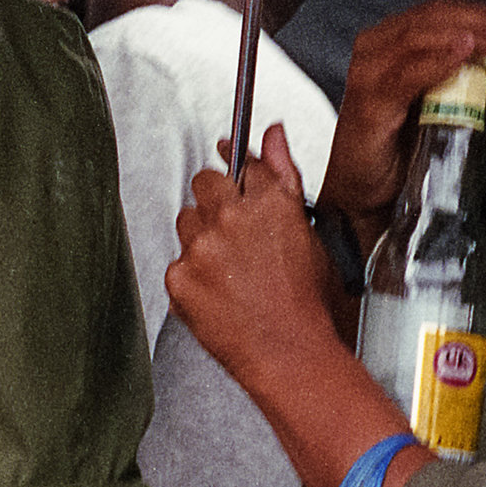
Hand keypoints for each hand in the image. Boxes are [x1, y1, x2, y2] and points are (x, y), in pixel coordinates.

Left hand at [169, 126, 341, 400]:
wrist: (290, 354)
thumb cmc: (305, 301)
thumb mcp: (308, 231)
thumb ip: (283, 173)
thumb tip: (271, 132)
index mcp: (269, 202)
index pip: (241, 164)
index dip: (238, 177)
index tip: (234, 181)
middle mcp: (232, 218)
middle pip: (204, 184)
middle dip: (216, 204)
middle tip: (236, 238)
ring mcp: (202, 248)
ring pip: (186, 221)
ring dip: (202, 239)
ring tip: (232, 271)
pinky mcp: (180, 277)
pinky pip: (177, 263)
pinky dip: (192, 277)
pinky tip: (219, 293)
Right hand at [319, 0, 485, 246]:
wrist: (368, 192)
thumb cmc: (403, 143)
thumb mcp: (441, 97)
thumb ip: (467, 68)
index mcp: (393, 40)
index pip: (443, 11)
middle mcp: (376, 48)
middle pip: (434, 18)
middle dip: (484, 20)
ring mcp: (369, 73)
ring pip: (420, 37)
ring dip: (468, 36)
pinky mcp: (368, 104)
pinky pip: (405, 76)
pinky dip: (436, 63)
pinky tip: (462, 54)